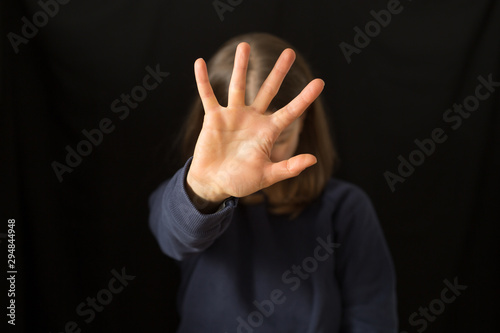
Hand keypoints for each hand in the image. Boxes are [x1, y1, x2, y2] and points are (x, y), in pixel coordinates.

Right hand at [186, 42, 324, 207]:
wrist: (213, 184)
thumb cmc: (240, 182)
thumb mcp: (266, 176)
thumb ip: (288, 168)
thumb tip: (313, 159)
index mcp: (268, 132)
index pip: (290, 112)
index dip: (304, 98)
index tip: (320, 82)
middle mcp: (252, 119)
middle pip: (268, 90)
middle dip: (278, 72)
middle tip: (289, 52)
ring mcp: (233, 116)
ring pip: (238, 86)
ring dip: (242, 67)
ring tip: (245, 45)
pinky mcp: (213, 118)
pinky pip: (208, 95)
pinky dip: (203, 80)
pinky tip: (200, 63)